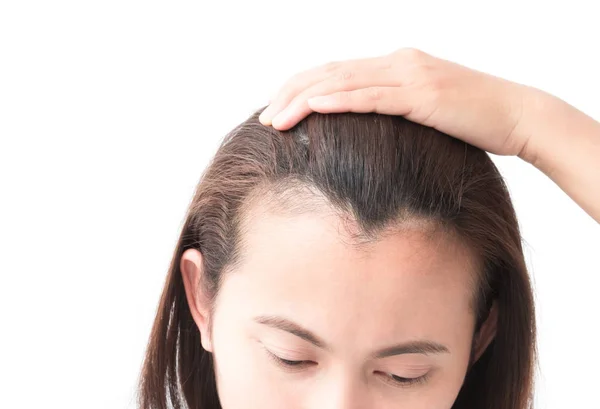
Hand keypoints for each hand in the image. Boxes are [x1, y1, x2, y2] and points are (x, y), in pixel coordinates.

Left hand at [259, 47, 539, 160]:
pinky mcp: (423, 95)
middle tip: (265, 117)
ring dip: (304, 100)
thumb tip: (366, 132)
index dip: (301, 89)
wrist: (519, 115)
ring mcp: (410, 75)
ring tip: (275, 119)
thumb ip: (395, 111)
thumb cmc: (473, 119)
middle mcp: (398, 63)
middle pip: (331, 73)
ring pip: (344, 82)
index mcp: (396, 65)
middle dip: (291, 94)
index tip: (277, 109)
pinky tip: (314, 107)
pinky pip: (372, 96)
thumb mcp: (427, 110)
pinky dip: (340, 100)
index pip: (337, 72)